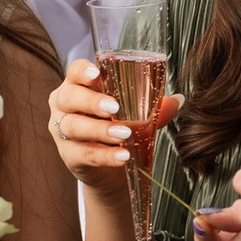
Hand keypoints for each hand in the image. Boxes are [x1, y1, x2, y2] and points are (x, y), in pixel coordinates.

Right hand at [49, 60, 181, 202]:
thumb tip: (178, 100)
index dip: (83, 71)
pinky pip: (84, 154)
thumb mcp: (134, 115)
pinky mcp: (68, 156)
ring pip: (74, 126)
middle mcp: (65, 105)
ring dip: (100, 129)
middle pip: (69, 96)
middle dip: (92, 101)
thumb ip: (152, 107)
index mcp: (79, 86)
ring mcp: (62, 131)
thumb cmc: (116, 129)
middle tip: (115, 107)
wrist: (109, 169)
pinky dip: (105, 155)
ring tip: (124, 134)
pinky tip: (123, 155)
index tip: (97, 74)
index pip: (75, 71)